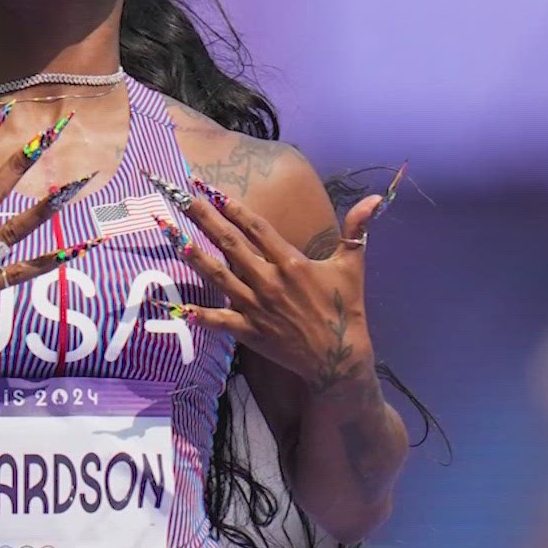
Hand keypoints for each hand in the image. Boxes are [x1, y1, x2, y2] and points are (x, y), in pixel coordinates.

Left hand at [158, 175, 388, 393]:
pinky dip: (200, 315)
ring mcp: (256, 307)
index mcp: (292, 262)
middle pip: (230, 244)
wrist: (338, 358)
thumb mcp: (352, 266)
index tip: (212, 189)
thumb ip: (357, 229)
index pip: (257, 228)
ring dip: (194, 255)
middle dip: (205, 218)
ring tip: (172, 236)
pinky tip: (179, 306)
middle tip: (182, 197)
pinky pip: (220, 321)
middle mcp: (269, 281)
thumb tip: (375, 198)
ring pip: (219, 276)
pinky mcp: (249, 331)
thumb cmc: (344, 309)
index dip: (234, 207)